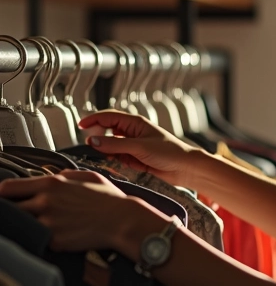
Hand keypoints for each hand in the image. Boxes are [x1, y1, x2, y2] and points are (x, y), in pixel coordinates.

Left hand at [0, 170, 139, 252]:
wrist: (124, 221)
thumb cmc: (111, 199)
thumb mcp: (89, 177)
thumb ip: (65, 175)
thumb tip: (53, 176)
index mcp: (51, 184)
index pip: (7, 188)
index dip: (3, 195)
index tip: (6, 199)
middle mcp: (45, 202)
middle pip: (10, 209)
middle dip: (15, 212)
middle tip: (27, 215)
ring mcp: (48, 223)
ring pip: (23, 226)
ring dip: (29, 226)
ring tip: (44, 226)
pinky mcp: (55, 241)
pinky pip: (42, 240)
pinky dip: (47, 240)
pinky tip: (60, 236)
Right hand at [79, 110, 200, 187]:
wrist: (185, 169)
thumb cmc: (169, 152)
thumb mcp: (140, 147)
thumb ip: (115, 145)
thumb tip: (92, 142)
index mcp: (135, 123)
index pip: (109, 117)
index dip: (93, 120)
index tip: (81, 127)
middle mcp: (132, 133)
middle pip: (107, 132)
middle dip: (98, 138)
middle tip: (91, 147)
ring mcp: (133, 147)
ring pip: (111, 147)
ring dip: (107, 152)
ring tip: (105, 158)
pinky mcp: (135, 159)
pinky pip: (118, 159)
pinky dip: (115, 161)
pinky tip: (116, 165)